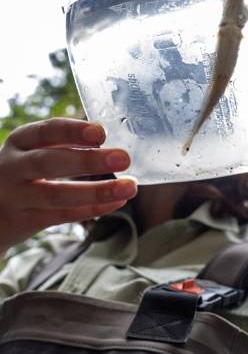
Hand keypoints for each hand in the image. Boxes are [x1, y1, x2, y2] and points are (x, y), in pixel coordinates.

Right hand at [0, 118, 136, 252]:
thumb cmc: (20, 172)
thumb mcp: (30, 150)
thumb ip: (61, 143)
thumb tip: (106, 136)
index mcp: (19, 141)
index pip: (46, 131)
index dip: (73, 131)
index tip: (101, 132)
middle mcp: (12, 167)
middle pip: (49, 163)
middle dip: (88, 161)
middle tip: (124, 158)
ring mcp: (16, 196)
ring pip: (56, 195)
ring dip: (97, 191)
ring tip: (129, 187)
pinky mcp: (23, 221)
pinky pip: (61, 216)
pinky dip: (91, 209)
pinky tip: (116, 202)